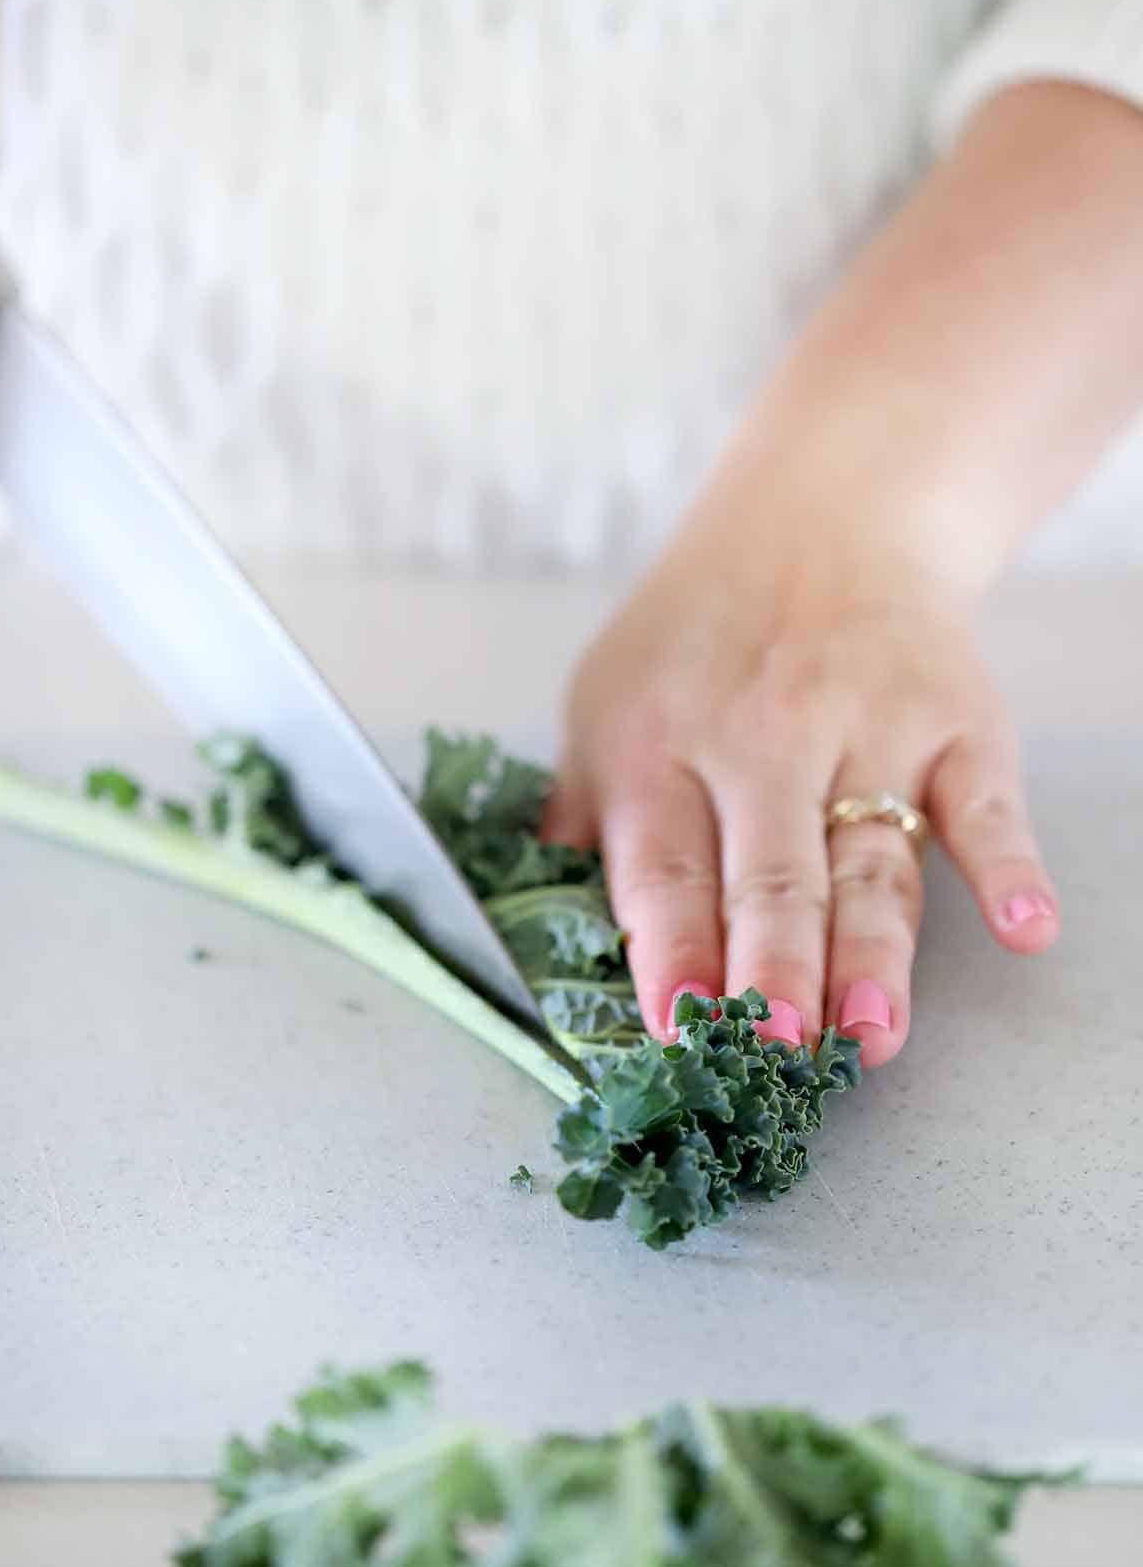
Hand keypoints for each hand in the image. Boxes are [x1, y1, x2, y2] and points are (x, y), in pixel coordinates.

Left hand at [544, 477, 1058, 1066]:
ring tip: (872, 1032)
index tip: (678, 1027)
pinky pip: (986, 804)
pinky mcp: (956, 723)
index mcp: (661, 745)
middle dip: (774, 969)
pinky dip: (1010, 867)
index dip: (670, 949)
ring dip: (875, 952)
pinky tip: (1024, 930)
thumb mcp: (605, 700)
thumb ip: (582, 810)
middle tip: (776, 1048)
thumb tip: (542, 917)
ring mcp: (869, 731)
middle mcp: (763, 739)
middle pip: (771, 877)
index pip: (664, 867)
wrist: (825, 518)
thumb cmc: (700, 635)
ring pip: (871, 862)